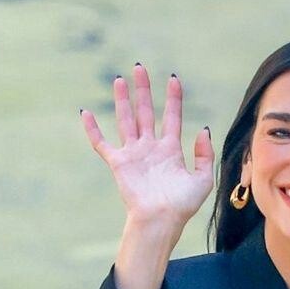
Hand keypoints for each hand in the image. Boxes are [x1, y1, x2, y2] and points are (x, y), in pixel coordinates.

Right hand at [80, 62, 213, 231]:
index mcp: (170, 151)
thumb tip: (202, 130)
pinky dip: (92, 129)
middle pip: (145, 112)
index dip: (173, 98)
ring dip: (122, 100)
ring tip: (120, 80)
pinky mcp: (119, 164)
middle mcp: (150, 149)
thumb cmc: (181, 206)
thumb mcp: (202, 180)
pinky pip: (102, 144)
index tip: (173, 78)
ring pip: (126, 121)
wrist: (160, 221)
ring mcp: (134, 155)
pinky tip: (85, 113)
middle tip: (140, 67)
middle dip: (143, 90)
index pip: (171, 117)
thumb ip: (205, 155)